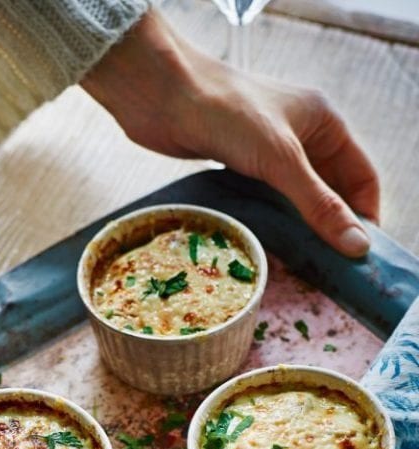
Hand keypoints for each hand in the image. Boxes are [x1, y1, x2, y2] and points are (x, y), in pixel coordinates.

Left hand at [81, 9, 378, 257]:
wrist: (163, 97)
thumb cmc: (225, 113)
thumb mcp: (280, 160)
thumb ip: (317, 204)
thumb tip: (356, 245)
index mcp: (324, 122)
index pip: (362, 176)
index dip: (365, 215)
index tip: (360, 257)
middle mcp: (301, 134)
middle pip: (329, 190)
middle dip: (330, 226)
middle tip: (328, 271)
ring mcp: (268, 149)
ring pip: (294, 197)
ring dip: (297, 228)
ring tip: (298, 268)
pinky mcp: (237, 163)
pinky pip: (264, 199)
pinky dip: (269, 221)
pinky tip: (266, 247)